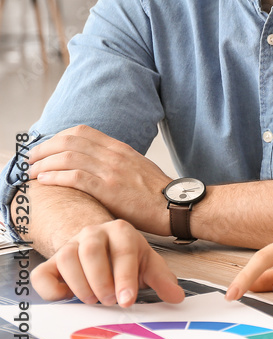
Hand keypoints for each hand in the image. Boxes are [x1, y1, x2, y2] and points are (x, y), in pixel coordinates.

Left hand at [27, 125, 171, 235]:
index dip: (58, 137)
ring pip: (68, 157)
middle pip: (69, 141)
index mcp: (120, 148)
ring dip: (44, 164)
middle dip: (43, 149)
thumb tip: (96, 164)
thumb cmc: (157, 193)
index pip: (82, 132)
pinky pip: (75, 177)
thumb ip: (117, 162)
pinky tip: (44, 181)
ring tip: (31, 173)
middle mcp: (114, 155)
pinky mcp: (109, 189)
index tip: (45, 148)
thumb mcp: (138, 167)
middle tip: (30, 160)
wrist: (175, 206)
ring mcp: (111, 171)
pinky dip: (55, 177)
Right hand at [32, 219, 183, 306]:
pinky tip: (66, 297)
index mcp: (121, 230)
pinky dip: (51, 288)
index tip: (126, 301)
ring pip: (67, 259)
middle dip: (101, 281)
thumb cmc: (127, 259)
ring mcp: (70, 245)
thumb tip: (176, 296)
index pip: (123, 251)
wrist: (103, 250)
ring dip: (80, 285)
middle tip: (109, 301)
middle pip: (91, 251)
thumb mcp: (148, 265)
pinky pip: (42, 273)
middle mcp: (94, 232)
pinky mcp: (51, 262)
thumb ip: (162, 280)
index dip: (125, 278)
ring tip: (93, 299)